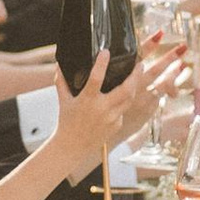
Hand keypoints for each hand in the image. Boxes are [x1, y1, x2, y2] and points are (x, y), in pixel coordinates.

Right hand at [55, 41, 184, 177]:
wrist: (73, 147)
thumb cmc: (67, 122)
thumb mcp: (63, 101)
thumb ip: (61, 82)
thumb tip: (59, 64)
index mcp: (87, 100)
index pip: (95, 79)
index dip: (101, 65)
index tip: (106, 52)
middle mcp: (101, 109)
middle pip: (125, 90)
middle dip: (135, 75)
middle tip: (140, 63)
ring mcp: (111, 118)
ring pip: (130, 99)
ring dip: (136, 85)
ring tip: (139, 73)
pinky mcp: (117, 125)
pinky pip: (124, 109)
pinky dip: (125, 100)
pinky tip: (127, 93)